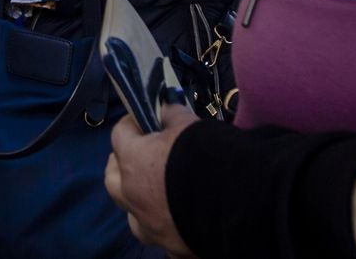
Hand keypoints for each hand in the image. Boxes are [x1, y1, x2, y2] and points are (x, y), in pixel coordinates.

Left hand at [105, 104, 198, 258]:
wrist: (243, 202)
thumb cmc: (210, 156)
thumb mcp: (190, 124)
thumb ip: (173, 115)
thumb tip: (167, 110)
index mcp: (134, 162)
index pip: (119, 135)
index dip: (131, 124)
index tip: (144, 118)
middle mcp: (134, 197)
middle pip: (112, 179)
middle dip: (122, 165)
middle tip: (139, 154)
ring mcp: (151, 225)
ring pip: (131, 214)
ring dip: (138, 202)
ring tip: (155, 192)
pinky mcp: (172, 247)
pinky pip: (161, 237)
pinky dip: (165, 227)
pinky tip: (178, 220)